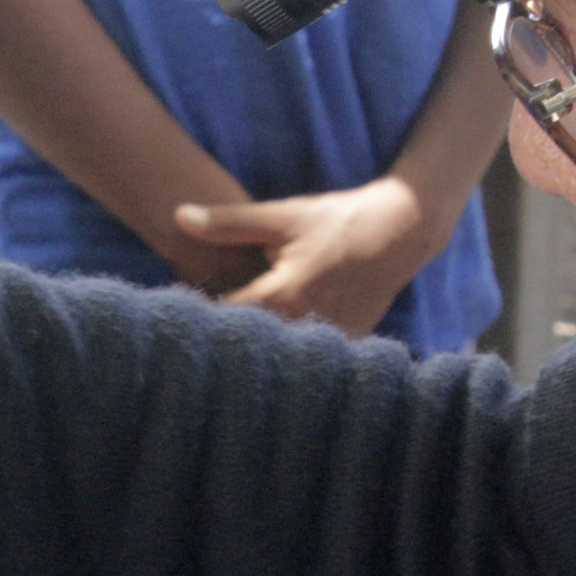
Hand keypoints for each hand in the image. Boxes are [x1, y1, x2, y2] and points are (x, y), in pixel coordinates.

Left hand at [176, 176, 444, 334]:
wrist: (400, 232)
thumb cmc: (336, 221)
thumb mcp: (282, 216)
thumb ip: (229, 223)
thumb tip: (178, 215)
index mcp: (282, 296)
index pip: (223, 321)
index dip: (196, 319)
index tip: (175, 316)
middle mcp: (303, 326)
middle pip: (247, 347)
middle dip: (223, 341)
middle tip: (196, 335)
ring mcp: (327, 342)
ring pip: (277, 358)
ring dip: (255, 351)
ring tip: (228, 345)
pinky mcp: (344, 347)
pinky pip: (305, 359)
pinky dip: (286, 354)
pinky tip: (269, 346)